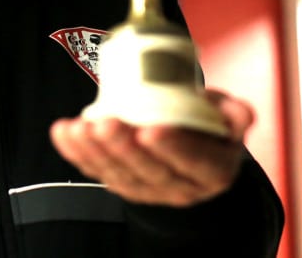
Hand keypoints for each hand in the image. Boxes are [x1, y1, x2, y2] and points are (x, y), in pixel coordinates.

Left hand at [49, 89, 252, 206]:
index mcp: (211, 171)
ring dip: (94, 151)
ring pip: (119, 174)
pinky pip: (95, 170)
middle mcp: (179, 186)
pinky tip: (62, 132)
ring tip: (78, 128)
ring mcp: (147, 188)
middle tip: (106, 124)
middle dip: (124, 148)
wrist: (190, 154)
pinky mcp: (120, 183)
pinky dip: (75, 152)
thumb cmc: (208, 129)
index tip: (152, 129)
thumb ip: (233, 114)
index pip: (195, 163)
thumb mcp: (228, 120)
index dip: (174, 147)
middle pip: (150, 171)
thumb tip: (238, 112)